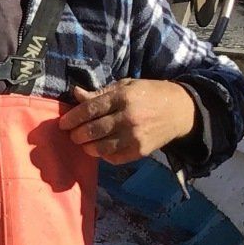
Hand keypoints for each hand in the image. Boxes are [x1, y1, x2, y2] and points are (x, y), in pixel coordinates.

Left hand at [59, 80, 197, 163]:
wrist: (180, 111)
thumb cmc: (149, 94)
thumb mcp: (126, 86)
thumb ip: (100, 93)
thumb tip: (75, 94)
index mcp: (123, 97)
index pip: (90, 109)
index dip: (72, 118)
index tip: (63, 124)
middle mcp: (128, 117)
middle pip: (92, 130)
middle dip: (77, 134)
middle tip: (72, 135)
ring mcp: (135, 136)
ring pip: (101, 147)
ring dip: (87, 147)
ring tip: (84, 143)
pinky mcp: (140, 151)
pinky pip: (114, 158)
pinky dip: (103, 156)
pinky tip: (101, 150)